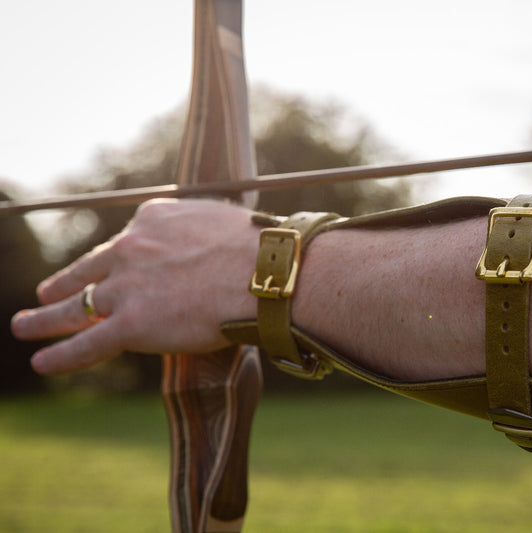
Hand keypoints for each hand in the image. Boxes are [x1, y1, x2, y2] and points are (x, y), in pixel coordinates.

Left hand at [11, 199, 259, 374]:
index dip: (120, 260)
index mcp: (153, 220)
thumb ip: (203, 232)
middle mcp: (131, 249)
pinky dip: (62, 356)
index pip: (127, 244)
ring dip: (47, 319)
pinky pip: (88, 344)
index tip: (116, 269)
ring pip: (77, 306)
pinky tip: (43, 363)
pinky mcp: (131, 324)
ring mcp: (127, 288)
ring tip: (26, 325)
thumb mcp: (222, 221)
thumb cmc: (259, 249)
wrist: (264, 272)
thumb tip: (216, 246)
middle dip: (65, 284)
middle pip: (90, 271)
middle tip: (46, 295)